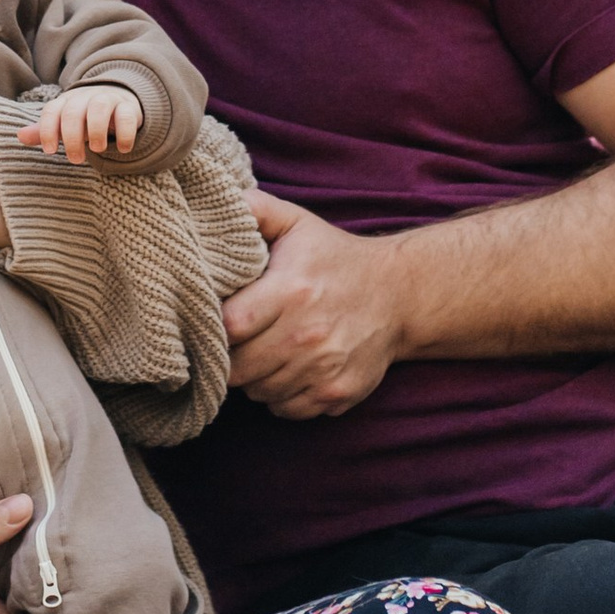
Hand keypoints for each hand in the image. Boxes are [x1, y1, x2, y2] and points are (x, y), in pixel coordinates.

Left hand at [19, 85, 144, 161]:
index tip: (49, 152)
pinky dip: (124, 133)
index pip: (51, 111)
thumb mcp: (64, 124)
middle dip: (72, 137)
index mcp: (66, 102)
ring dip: (96, 130)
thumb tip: (19, 136)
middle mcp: (84, 98)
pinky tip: (123, 149)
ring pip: (99, 107)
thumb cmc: (84, 118)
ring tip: (97, 150)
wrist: (116, 100)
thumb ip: (44, 131)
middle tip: (75, 160)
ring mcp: (107, 99)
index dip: (47, 131)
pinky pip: (126, 115)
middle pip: (73, 112)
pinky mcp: (127, 106)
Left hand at [224, 194, 407, 417]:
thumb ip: (253, 209)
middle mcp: (308, 335)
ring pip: (260, 393)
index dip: (215, 327)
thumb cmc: (335, 258)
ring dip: (256, 377)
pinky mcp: (338, 393)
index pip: (229, 327)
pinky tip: (290, 369)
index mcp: (291, 291)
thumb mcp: (296, 223)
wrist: (399, 294)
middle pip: (238, 369)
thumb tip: (217, 204)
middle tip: (239, 341)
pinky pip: (287, 409)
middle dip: (231, 357)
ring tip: (267, 352)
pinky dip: (281, 396)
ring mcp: (324, 369)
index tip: (218, 320)